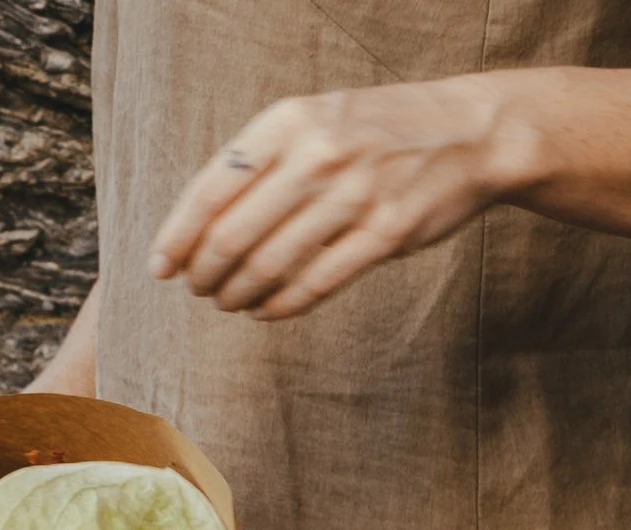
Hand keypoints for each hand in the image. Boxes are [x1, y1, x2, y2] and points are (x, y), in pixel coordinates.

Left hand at [150, 83, 533, 317]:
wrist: (470, 131)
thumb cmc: (378, 132)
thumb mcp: (316, 120)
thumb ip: (263, 161)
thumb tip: (198, 224)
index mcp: (290, 120)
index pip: (211, 187)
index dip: (177, 236)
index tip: (160, 268)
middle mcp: (318, 153)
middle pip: (233, 234)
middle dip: (204, 273)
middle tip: (198, 289)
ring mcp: (354, 195)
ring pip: (269, 265)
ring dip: (237, 294)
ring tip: (228, 301)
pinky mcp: (384, 234)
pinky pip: (313, 284)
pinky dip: (278, 305)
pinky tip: (264, 310)